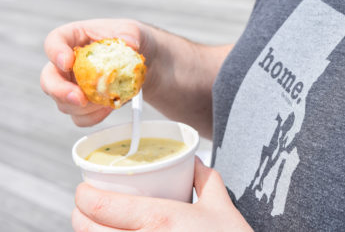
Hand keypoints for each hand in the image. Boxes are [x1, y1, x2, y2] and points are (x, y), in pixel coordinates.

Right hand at [40, 19, 152, 125]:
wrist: (139, 64)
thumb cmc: (130, 40)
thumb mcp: (133, 31)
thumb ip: (130, 34)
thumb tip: (130, 44)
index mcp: (72, 38)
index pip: (53, 42)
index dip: (55, 53)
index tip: (68, 62)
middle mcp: (66, 65)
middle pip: (48, 80)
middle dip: (60, 92)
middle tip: (80, 98)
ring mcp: (71, 86)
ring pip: (64, 104)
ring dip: (84, 108)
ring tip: (109, 101)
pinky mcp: (83, 104)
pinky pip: (80, 117)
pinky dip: (94, 117)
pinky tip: (110, 108)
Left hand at [72, 157, 252, 231]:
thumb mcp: (221, 207)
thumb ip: (206, 180)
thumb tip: (193, 162)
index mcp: (158, 220)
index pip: (102, 206)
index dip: (84, 196)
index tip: (83, 190)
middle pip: (89, 231)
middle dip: (79, 216)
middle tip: (84, 207)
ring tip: (94, 226)